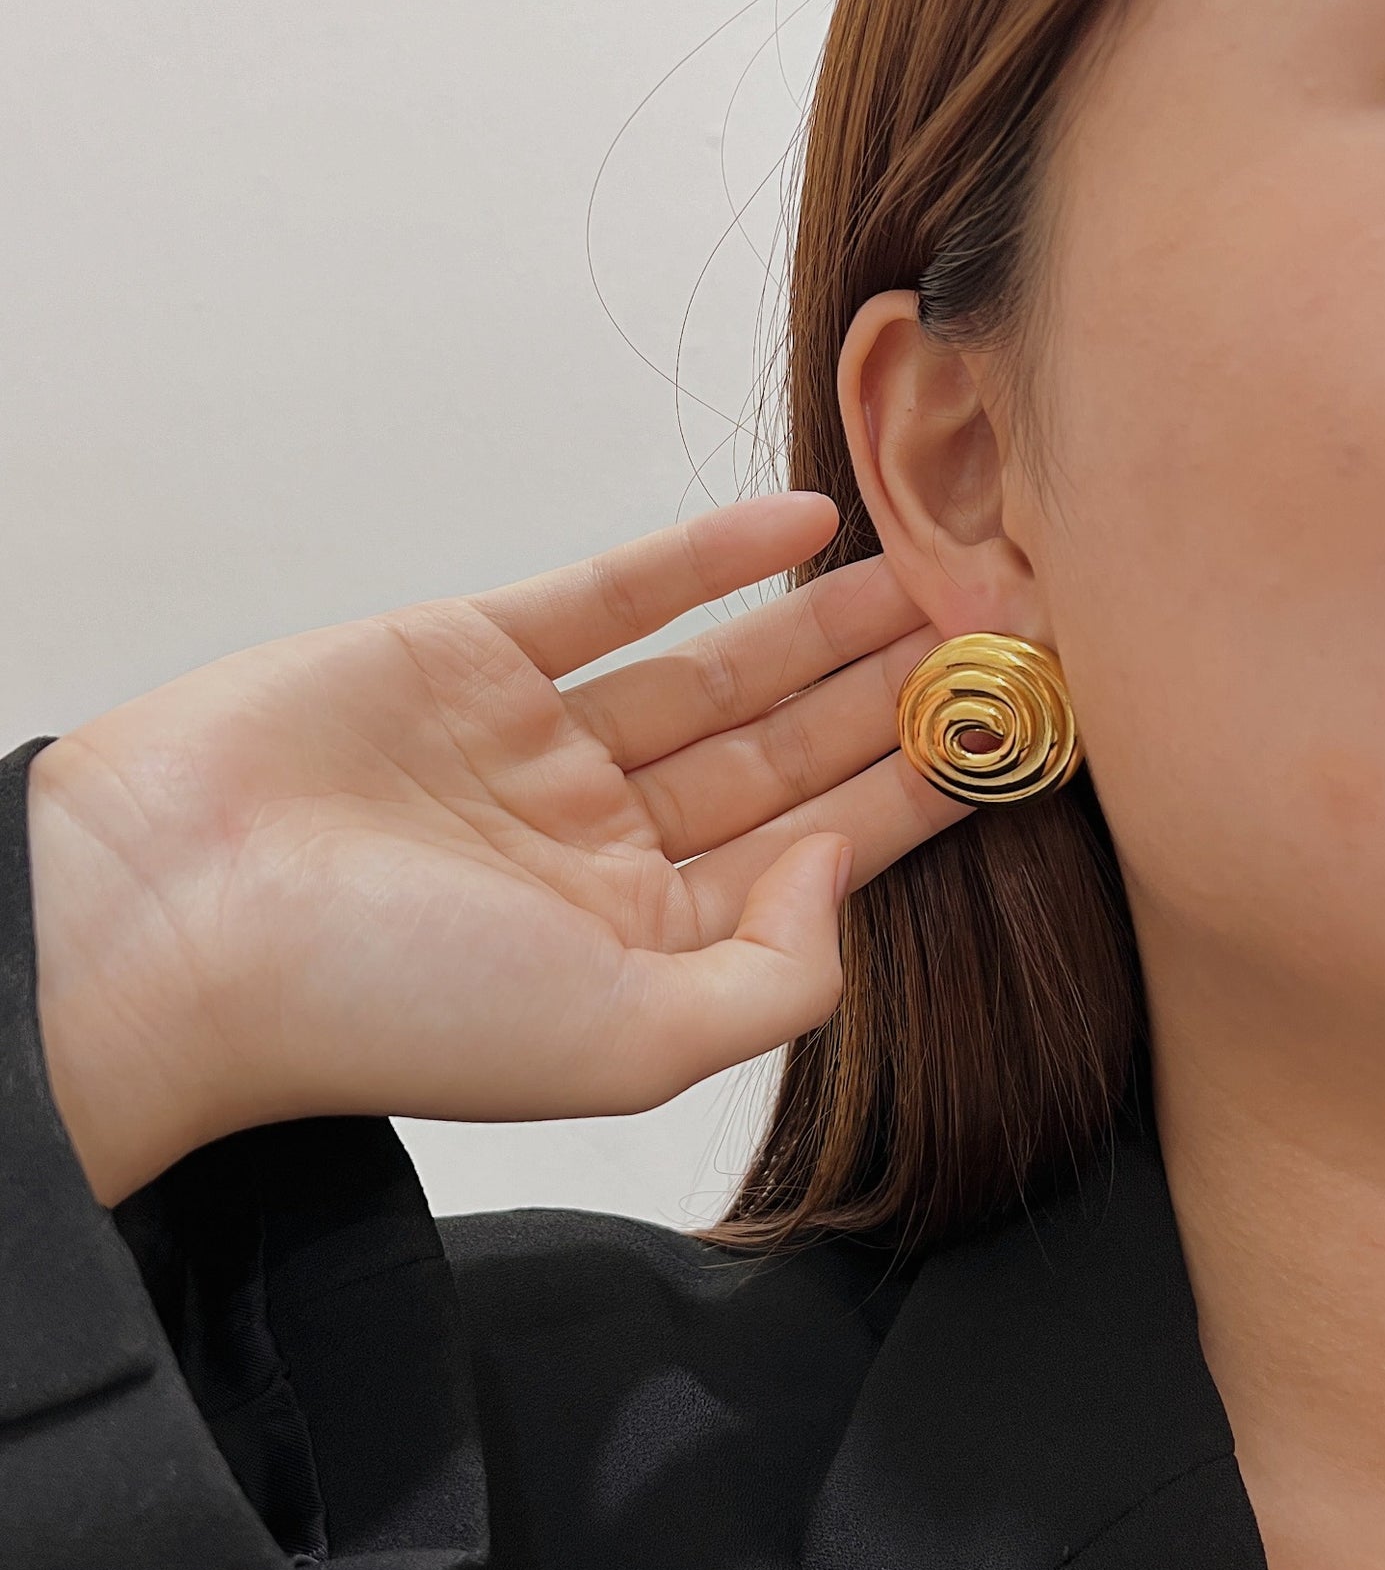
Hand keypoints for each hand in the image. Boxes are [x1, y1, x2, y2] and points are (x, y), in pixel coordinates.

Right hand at [27, 492, 970, 1204]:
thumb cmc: (388, 1009)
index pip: (818, 860)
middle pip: (783, 759)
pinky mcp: (473, 659)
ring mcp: (537, 750)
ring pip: (714, 674)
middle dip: (890, 697)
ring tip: (930, 566)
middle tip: (999, 627)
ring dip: (820, 625)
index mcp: (644, 948)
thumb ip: (769, 979)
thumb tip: (841, 881)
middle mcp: (599, 849)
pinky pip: (612, 600)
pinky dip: (702, 562)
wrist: (179, 919)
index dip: (922, 795)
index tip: (1019, 736)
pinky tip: (800, 526)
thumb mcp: (627, 1042)